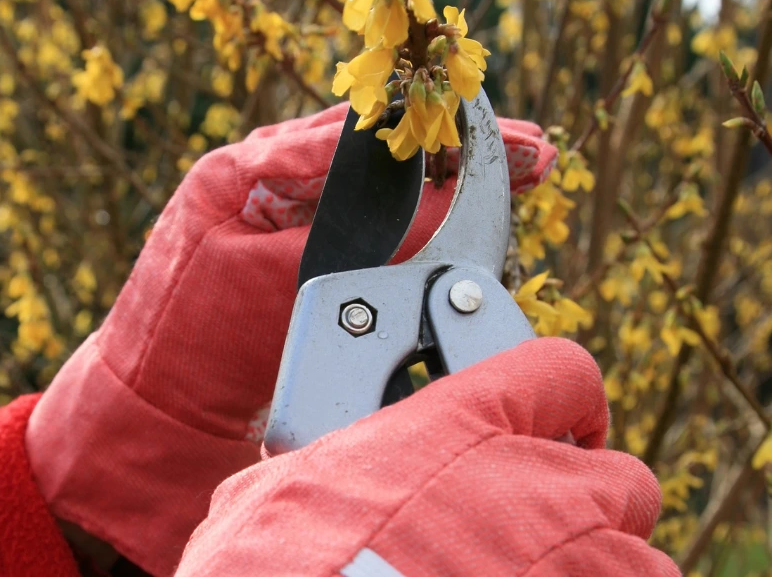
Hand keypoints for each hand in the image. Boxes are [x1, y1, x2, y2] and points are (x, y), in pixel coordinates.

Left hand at [25, 103, 558, 575]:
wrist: (156, 410)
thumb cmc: (190, 341)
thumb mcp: (273, 278)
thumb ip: (355, 237)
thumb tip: (441, 200)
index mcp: (250, 167)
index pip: (358, 131)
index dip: (434, 130)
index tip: (497, 131)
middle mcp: (270, 181)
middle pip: (379, 150)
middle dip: (457, 151)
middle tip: (534, 152)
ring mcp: (286, 220)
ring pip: (381, 189)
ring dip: (447, 183)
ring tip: (517, 173)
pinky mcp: (301, 261)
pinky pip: (372, 230)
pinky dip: (422, 224)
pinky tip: (468, 218)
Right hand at [177, 337, 678, 576]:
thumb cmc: (285, 562)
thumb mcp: (287, 489)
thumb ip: (329, 466)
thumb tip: (299, 475)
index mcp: (460, 423)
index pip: (560, 371)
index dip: (564, 400)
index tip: (558, 426)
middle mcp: (536, 481)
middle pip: (620, 476)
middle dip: (589, 507)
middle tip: (541, 534)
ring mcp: (580, 557)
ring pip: (641, 556)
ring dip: (600, 572)